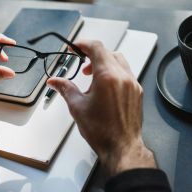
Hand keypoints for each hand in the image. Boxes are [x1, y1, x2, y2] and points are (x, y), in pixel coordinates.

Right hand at [47, 40, 155, 175]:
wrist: (122, 147)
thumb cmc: (102, 131)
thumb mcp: (77, 107)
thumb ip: (65, 88)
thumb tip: (54, 81)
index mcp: (107, 76)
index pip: (97, 48)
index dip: (83, 44)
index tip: (75, 48)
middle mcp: (123, 77)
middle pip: (108, 53)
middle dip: (93, 56)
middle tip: (82, 66)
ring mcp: (133, 84)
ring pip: (119, 62)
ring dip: (105, 63)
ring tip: (93, 78)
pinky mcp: (137, 92)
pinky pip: (126, 74)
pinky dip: (115, 73)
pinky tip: (105, 87)